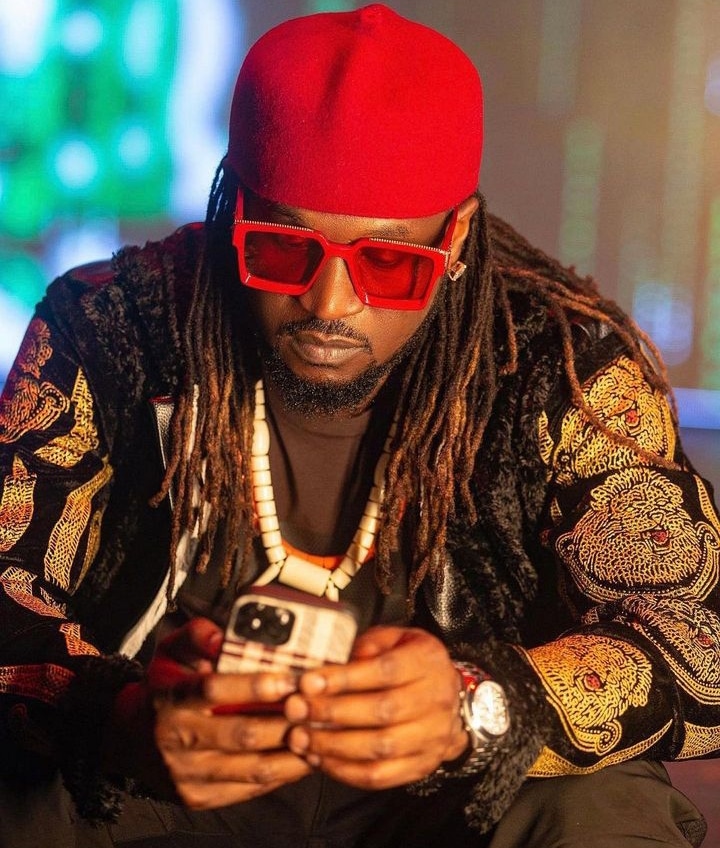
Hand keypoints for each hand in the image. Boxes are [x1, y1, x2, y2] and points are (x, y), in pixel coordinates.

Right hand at [108, 618, 312, 808]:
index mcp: (170, 698)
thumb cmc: (163, 687)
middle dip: (283, 720)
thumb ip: (198, 635)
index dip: (253, 686)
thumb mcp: (171, 651)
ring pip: (251, 767)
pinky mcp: (199, 797)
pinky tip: (303, 757)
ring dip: (291, 751)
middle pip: (240, 733)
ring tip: (318, 731)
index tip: (288, 678)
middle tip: (315, 705)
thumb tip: (225, 634)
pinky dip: (281, 774)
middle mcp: (176, 739)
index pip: (212, 690)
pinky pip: (249, 789)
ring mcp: (187, 774)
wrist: (129, 740)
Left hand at [284, 626, 467, 789]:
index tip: (309, 682)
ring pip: (379, 748)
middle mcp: (434, 702)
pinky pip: (380, 776)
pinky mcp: (420, 766)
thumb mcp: (396, 638)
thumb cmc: (412, 663)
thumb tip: (340, 658)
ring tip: (300, 738)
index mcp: (427, 663)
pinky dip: (345, 771)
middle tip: (296, 710)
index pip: (385, 671)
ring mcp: (430, 738)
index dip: (345, 678)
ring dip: (333, 745)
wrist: (449, 699)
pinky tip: (320, 759)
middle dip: (331, 712)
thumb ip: (369, 644)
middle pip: (381, 711)